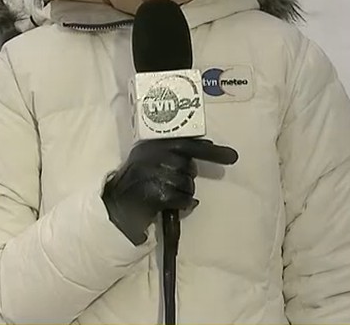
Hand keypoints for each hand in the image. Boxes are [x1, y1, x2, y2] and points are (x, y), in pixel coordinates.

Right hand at [101, 138, 237, 244]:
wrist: (116, 205)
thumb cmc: (137, 180)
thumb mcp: (150, 158)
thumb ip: (174, 151)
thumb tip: (208, 144)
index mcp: (152, 144)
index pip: (187, 144)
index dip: (212, 151)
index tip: (233, 157)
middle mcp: (152, 156)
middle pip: (188, 166)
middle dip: (187, 176)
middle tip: (173, 181)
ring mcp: (153, 175)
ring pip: (187, 185)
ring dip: (183, 193)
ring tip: (167, 194)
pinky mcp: (156, 195)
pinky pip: (183, 200)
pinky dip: (183, 205)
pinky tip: (173, 205)